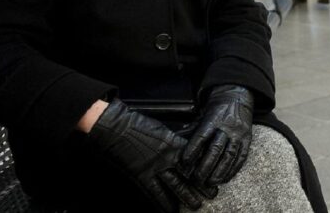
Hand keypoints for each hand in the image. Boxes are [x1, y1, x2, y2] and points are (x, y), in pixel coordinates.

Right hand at [88, 98, 209, 211]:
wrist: (116, 128)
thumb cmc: (137, 124)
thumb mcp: (162, 130)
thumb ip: (174, 142)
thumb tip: (184, 150)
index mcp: (173, 143)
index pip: (194, 158)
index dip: (204, 168)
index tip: (212, 173)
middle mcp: (167, 157)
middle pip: (188, 174)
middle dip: (201, 186)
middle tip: (211, 193)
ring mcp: (154, 168)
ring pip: (176, 186)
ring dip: (186, 197)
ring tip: (196, 204)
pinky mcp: (142, 176)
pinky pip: (156, 193)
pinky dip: (164, 203)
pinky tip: (170, 210)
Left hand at [182, 85, 253, 185]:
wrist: (237, 97)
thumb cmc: (215, 110)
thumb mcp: (202, 115)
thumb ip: (191, 130)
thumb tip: (175, 144)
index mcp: (213, 119)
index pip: (201, 136)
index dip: (193, 149)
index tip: (185, 162)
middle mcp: (227, 126)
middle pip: (216, 148)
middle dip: (206, 166)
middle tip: (197, 179)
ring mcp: (239, 133)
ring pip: (229, 155)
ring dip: (220, 171)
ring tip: (211, 183)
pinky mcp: (247, 140)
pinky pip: (241, 157)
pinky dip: (233, 170)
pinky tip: (225, 179)